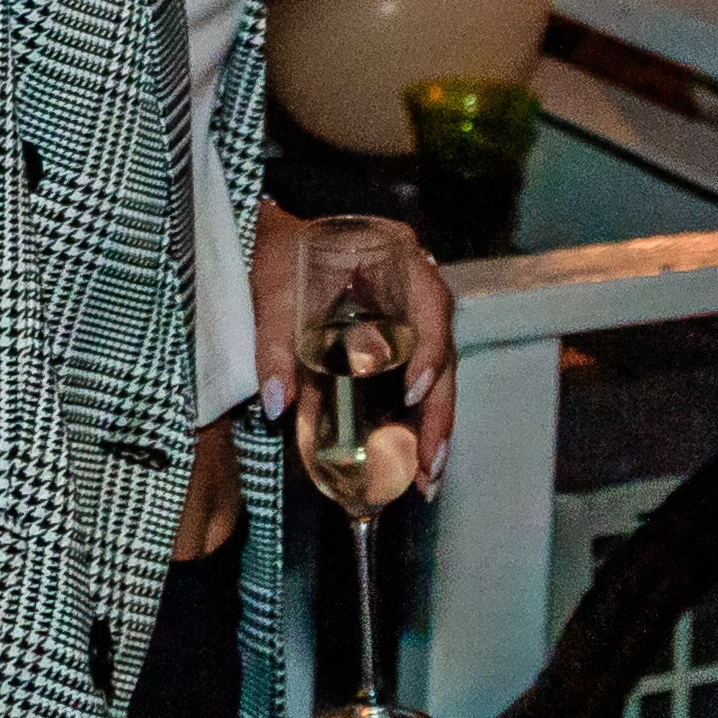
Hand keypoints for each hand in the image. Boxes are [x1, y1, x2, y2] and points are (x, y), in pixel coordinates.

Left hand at [252, 201, 455, 501]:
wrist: (278, 238)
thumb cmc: (283, 253)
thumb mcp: (275, 290)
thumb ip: (274, 343)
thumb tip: (277, 404)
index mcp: (398, 260)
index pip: (431, 308)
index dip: (429, 353)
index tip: (412, 393)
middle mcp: (416, 289)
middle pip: (443, 353)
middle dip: (438, 413)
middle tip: (429, 467)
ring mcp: (413, 316)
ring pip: (437, 373)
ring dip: (432, 425)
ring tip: (425, 479)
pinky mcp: (400, 340)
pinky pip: (418, 379)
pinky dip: (415, 418)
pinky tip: (410, 458)